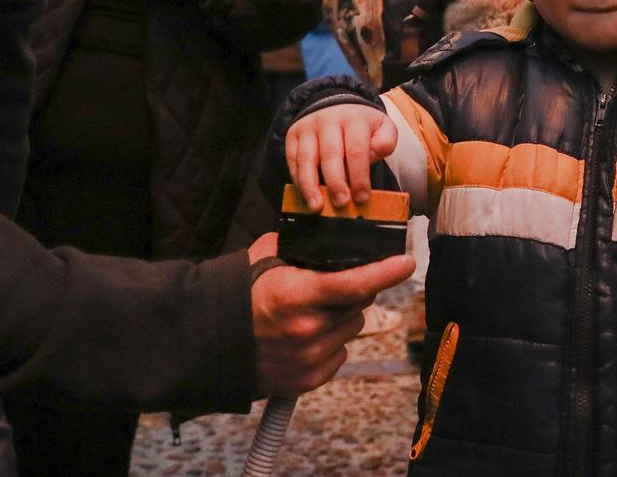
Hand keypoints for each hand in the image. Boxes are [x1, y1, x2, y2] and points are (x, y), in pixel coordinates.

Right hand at [248, 231, 414, 397]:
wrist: (208, 342)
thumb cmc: (238, 294)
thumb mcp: (266, 258)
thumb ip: (300, 246)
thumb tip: (332, 236)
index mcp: (298, 295)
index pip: (355, 284)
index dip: (386, 272)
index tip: (407, 263)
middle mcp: (307, 330)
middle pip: (358, 305)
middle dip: (354, 291)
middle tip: (330, 285)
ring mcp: (308, 358)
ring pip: (351, 328)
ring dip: (342, 317)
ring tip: (310, 313)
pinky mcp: (307, 380)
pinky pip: (338, 354)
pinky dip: (330, 343)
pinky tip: (305, 336)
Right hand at [285, 103, 396, 210]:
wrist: (334, 103)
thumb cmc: (360, 124)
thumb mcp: (382, 126)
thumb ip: (385, 142)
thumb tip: (373, 154)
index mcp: (353, 119)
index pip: (356, 150)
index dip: (359, 176)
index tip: (362, 197)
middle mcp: (328, 120)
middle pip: (330, 155)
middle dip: (335, 182)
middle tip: (341, 203)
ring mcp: (308, 127)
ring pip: (306, 159)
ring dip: (310, 185)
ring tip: (316, 206)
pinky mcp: (293, 135)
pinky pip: (292, 160)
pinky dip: (297, 180)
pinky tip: (305, 195)